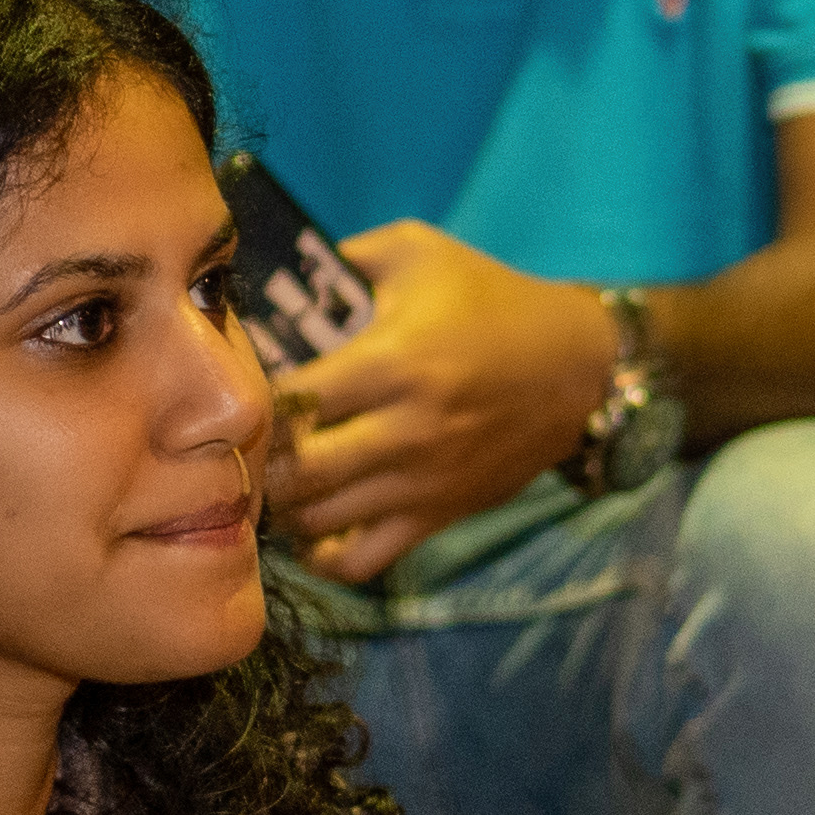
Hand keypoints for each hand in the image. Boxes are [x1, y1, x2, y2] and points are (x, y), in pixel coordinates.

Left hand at [270, 222, 614, 582]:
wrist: (577, 366)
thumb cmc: (489, 300)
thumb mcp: (421, 253)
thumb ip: (345, 256)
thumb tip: (279, 270)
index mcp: (394, 362)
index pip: (293, 399)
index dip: (252, 399)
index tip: (238, 390)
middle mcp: (406, 431)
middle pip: (299, 473)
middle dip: (256, 462)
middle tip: (240, 446)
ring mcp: (422, 482)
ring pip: (321, 521)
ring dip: (283, 507)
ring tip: (268, 480)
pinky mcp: (438, 516)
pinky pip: (363, 561)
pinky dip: (325, 555)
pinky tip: (311, 528)